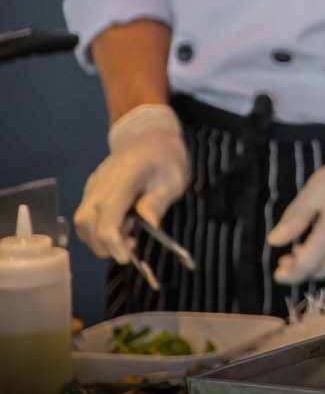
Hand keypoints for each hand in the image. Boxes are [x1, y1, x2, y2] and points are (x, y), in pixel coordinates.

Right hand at [74, 105, 190, 262]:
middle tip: (131, 247)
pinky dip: (99, 230)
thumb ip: (158, 202)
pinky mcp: (91, 191)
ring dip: (100, 239)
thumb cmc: (166, 158)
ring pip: (82, 222)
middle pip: (86, 221)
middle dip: (104, 244)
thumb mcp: (174, 179)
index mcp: (124, 176)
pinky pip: (86, 217)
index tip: (127, 257)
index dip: (113, 241)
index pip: (107, 215)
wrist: (148, 137)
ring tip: (129, 234)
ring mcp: (92, 186)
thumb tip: (149, 225)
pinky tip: (122, 226)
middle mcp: (100, 182)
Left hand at [268, 100, 324, 282]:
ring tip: (313, 250)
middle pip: (324, 270)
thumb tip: (275, 242)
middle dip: (304, 269)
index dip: (290, 273)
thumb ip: (295, 218)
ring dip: (324, 266)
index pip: (307, 265)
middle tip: (291, 256)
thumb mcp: (317, 186)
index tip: (279, 272)